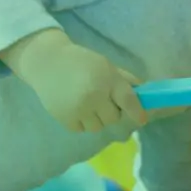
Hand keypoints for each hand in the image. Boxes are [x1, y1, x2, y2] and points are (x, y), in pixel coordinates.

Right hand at [0, 30, 147, 132]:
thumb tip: (142, 94)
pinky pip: (82, 129)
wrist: (47, 62)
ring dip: (97, 119)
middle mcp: (94, 96)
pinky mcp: (65, 118)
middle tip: (103, 101)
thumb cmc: (80, 61)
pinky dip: (82, 122)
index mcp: (107, 80)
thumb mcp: (105, 65)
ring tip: (88, 104)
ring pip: (98, 127)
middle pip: (113, 118)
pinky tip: (75, 107)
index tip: (142, 119)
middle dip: (111, 111)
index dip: (138, 112)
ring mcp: (79, 109)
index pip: (128, 101)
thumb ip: (124, 80)